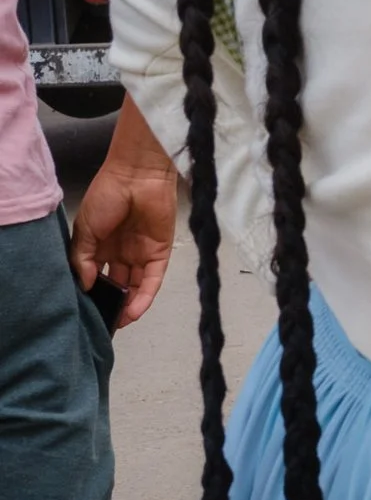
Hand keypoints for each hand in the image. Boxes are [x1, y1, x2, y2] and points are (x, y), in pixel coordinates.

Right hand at [70, 102, 178, 327]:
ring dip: (128, 305)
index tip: (85, 310)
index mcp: (100, 244)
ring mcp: (141, 252)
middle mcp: (121, 251)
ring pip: (135, 285)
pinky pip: (153, 279)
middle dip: (111, 302)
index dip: (91, 292)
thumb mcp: (84, 229)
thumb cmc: (107, 196)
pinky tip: (134, 312)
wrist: (136, 176)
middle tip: (103, 322)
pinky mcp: (160, 252)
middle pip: (116, 283)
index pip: (96, 275)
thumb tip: (84, 285)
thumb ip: (82, 258)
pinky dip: (144, 296)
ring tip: (117, 323)